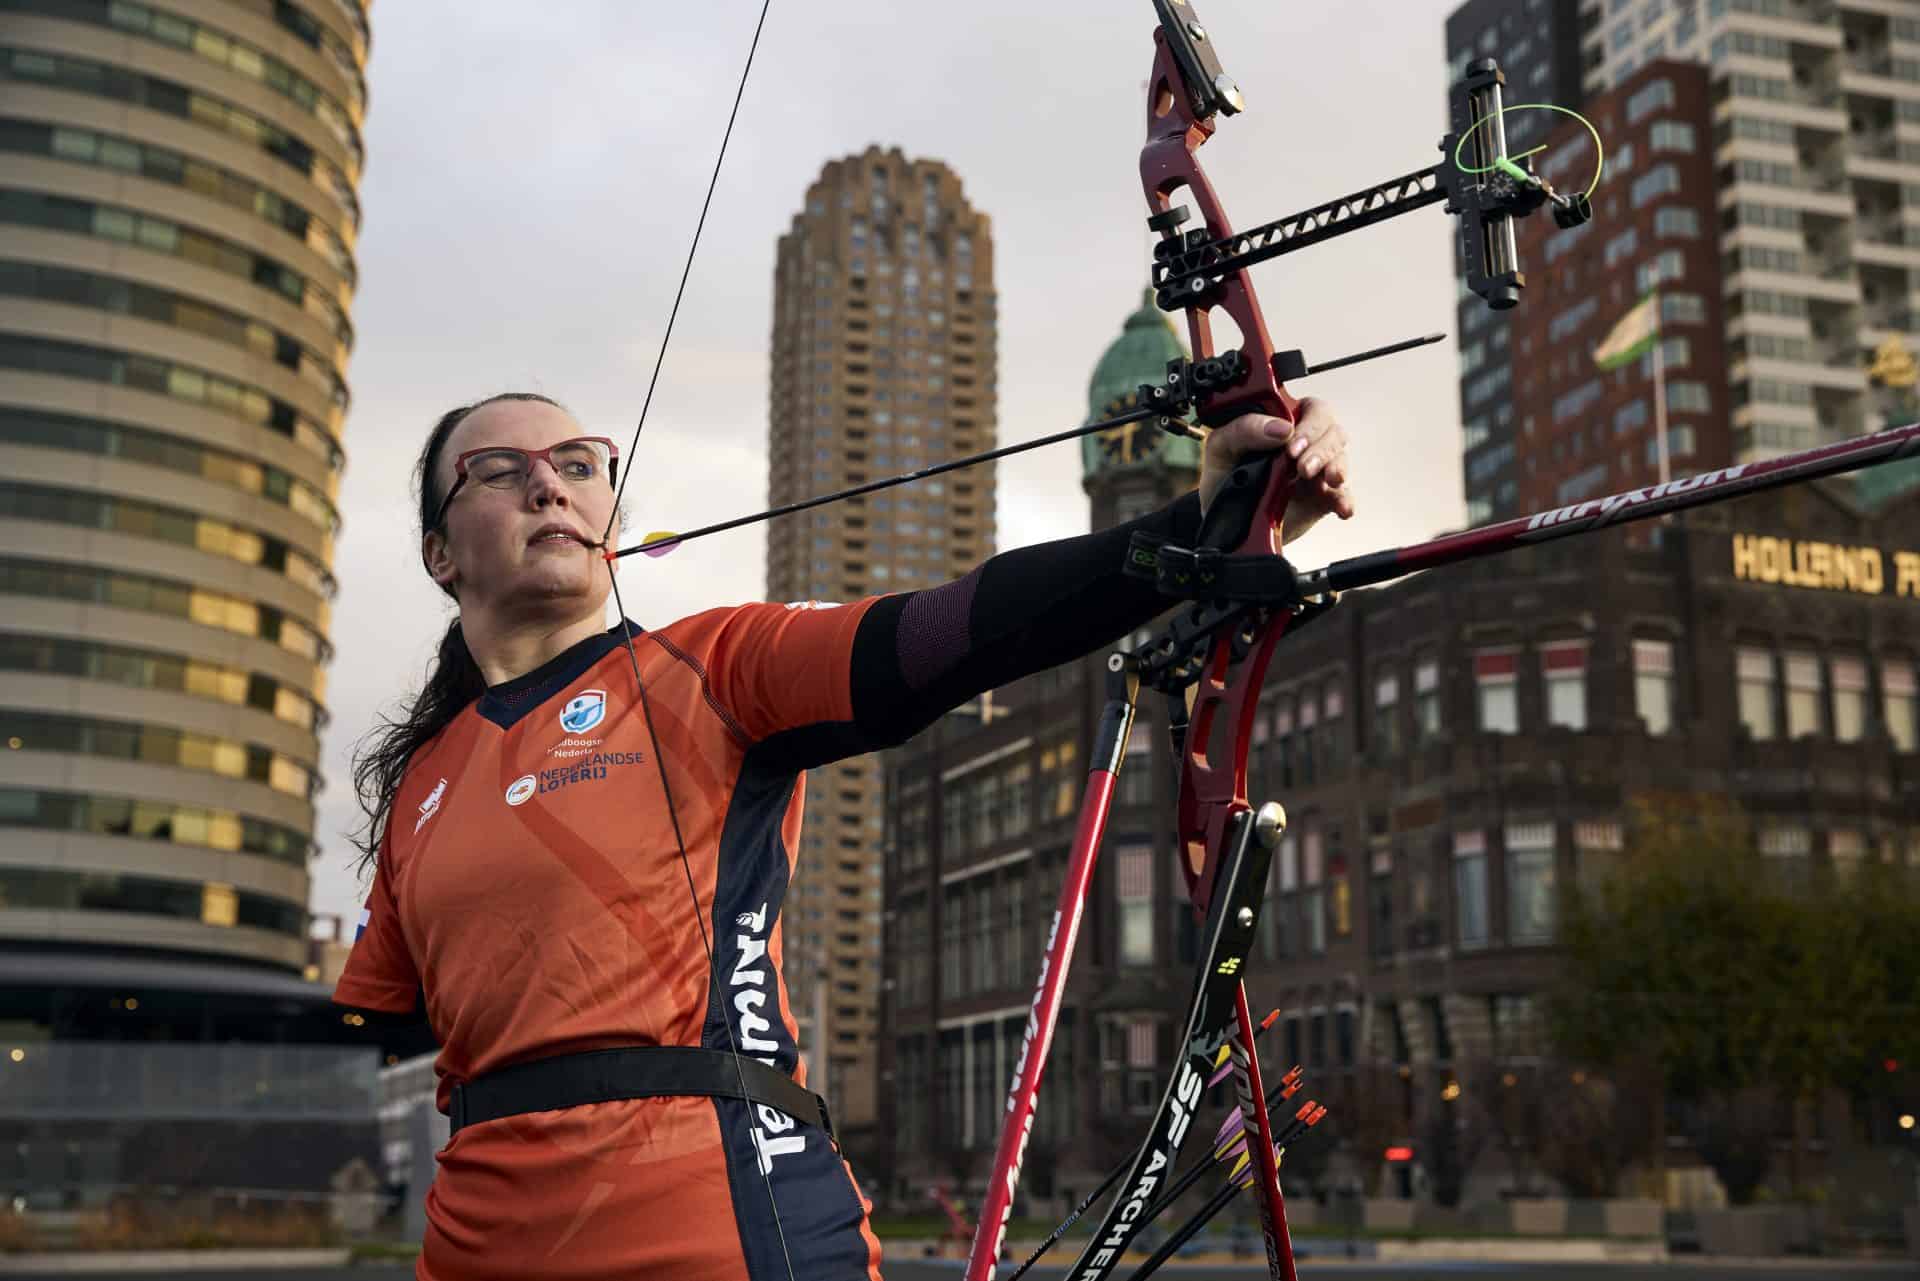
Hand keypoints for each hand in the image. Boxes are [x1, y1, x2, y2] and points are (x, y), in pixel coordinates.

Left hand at [1196, 397, 1354, 542]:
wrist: (1223, 522)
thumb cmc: (1223, 477)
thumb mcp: (1221, 447)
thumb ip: (1244, 429)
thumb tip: (1279, 428)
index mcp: (1284, 423)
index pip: (1311, 410)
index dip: (1308, 424)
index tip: (1292, 444)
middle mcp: (1305, 443)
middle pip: (1332, 432)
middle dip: (1321, 448)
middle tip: (1302, 467)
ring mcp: (1315, 471)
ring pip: (1340, 459)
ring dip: (1335, 467)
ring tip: (1322, 481)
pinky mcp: (1321, 499)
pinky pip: (1342, 495)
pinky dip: (1345, 500)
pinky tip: (1342, 507)